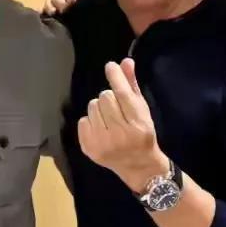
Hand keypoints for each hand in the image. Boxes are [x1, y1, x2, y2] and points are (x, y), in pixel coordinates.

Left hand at [78, 58, 167, 191]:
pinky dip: (90, 121)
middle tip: (116, 109)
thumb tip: (125, 62)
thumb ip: (132, 86)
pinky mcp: (89, 149)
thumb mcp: (143, 110)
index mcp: (137, 124)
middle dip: (110, 98)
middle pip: (105, 97)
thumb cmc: (142, 134)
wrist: (138, 165)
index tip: (110, 66)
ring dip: (99, 109)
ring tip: (109, 119)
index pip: (123, 94)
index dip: (116, 77)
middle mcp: (120, 134)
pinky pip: (82, 121)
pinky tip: (101, 129)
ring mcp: (102, 143)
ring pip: (92, 107)